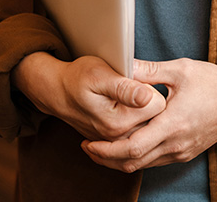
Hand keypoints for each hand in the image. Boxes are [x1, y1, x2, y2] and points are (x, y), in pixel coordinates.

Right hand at [11, 53, 165, 140]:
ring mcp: (117, 141)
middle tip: (129, 88)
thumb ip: (124, 88)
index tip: (134, 79)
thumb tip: (146, 97)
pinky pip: (139, 129)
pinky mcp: (116, 141)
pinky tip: (123, 107)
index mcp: (119, 121)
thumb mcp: (99, 74)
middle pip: (156, 117)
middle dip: (148, 101)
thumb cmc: (78, 78)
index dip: (149, 87)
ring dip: (142, 110)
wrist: (58, 92)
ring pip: (149, 124)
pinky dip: (136, 118)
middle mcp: (119, 136)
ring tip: (123, 97)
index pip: (158, 104)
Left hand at [81, 51, 216, 172]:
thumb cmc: (214, 83)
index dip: (106, 150)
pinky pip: (155, 161)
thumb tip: (122, 64)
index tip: (89, 142)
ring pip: (143, 165)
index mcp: (172, 125)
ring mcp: (181, 152)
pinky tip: (128, 142)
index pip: (131, 149)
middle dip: (106, 158)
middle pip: (132, 163)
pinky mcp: (185, 152)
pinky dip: (137, 156)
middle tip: (88, 146)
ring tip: (102, 145)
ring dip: (120, 159)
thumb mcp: (180, 70)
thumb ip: (149, 71)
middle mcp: (176, 144)